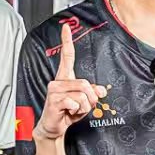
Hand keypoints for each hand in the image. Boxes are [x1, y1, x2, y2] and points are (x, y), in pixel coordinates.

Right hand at [36, 22, 105, 141]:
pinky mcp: (53, 100)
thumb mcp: (84, 102)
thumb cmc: (67, 112)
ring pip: (82, 95)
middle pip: (85, 83)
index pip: (66, 56)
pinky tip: (67, 113)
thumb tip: (101, 90)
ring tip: (74, 110)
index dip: (66, 41)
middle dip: (91, 99)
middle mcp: (58, 81)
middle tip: (83, 106)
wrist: (54, 127)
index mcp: (65, 78)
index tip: (66, 27)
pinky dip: (77, 111)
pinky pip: (75, 103)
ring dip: (84, 107)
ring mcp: (54, 90)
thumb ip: (93, 93)